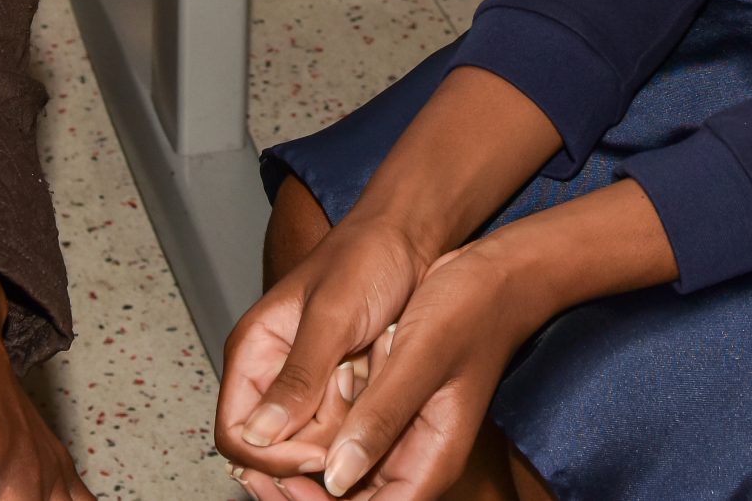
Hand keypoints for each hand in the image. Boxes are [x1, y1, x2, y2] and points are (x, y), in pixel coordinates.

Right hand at [217, 216, 430, 484]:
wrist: (407, 239)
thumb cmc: (366, 259)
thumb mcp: (333, 315)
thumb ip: (298, 374)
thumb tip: (257, 435)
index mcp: (253, 351)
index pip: (235, 434)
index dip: (270, 456)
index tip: (318, 451)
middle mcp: (272, 373)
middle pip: (273, 449)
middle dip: (312, 443)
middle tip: (349, 404)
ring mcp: (305, 384)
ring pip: (310, 444)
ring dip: (341, 426)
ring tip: (363, 375)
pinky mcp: (336, 390)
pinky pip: (340, 429)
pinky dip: (359, 417)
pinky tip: (374, 379)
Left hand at [295, 243, 528, 499]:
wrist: (493, 272)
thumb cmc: (468, 309)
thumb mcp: (419, 357)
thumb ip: (380, 417)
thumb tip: (336, 477)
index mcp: (431, 459)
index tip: (277, 481)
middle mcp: (417, 456)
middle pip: (354, 498)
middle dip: (306, 487)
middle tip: (258, 464)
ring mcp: (405, 432)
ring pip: (346, 469)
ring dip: (310, 457)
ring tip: (276, 431)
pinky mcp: (394, 407)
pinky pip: (352, 434)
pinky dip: (324, 427)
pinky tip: (304, 404)